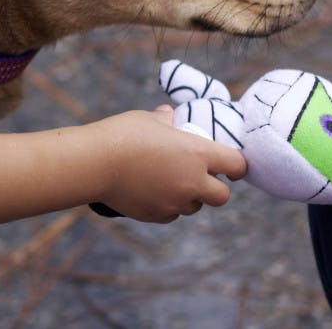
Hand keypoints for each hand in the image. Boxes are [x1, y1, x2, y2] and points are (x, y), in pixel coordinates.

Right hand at [92, 106, 246, 222]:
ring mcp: (175, 202)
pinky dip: (167, 205)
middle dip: (215, 188)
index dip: (236, 165)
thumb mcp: (150, 119)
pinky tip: (151, 190)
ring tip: (169, 181)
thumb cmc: (123, 134)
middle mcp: (192, 182)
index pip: (236, 165)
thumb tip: (169, 116)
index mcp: (198, 154)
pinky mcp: (157, 215)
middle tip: (200, 176)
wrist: (95, 163)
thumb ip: (166, 120)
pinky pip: (171, 213)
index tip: (229, 164)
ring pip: (194, 206)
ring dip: (189, 196)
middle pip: (222, 196)